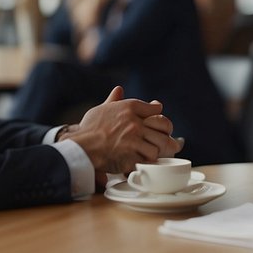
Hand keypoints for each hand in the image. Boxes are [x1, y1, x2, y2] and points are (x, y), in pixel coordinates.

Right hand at [59, 87, 181, 175]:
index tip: (160, 126)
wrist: (81, 147)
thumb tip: (119, 89)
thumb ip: (113, 100)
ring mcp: (135, 138)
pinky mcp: (133, 155)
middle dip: (168, 135)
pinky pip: (150, 159)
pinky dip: (149, 162)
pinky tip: (145, 162)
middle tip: (171, 144)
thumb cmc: (89, 129)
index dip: (160, 119)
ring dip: (159, 150)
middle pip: (165, 126)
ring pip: (160, 144)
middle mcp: (135, 121)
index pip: (157, 110)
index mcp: (129, 107)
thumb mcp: (101, 109)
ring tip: (156, 155)